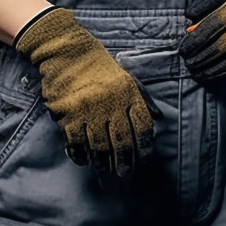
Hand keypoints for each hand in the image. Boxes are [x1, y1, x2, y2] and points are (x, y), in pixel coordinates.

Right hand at [13, 7, 158, 176]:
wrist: (67, 52)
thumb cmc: (99, 66)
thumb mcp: (126, 77)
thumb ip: (143, 98)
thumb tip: (159, 118)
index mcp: (127, 93)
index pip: (143, 126)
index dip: (145, 146)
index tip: (145, 158)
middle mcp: (110, 104)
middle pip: (122, 142)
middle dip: (125, 162)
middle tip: (126, 173)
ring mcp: (88, 112)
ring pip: (100, 147)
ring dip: (104, 163)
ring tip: (106, 171)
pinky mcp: (68, 116)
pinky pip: (77, 145)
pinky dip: (82, 155)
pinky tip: (86, 159)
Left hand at [178, 0, 225, 78]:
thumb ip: (209, 2)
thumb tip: (188, 22)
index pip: (211, 27)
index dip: (194, 41)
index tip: (183, 50)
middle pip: (221, 48)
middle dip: (201, 59)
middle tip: (189, 64)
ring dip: (215, 70)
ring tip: (202, 71)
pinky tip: (225, 69)